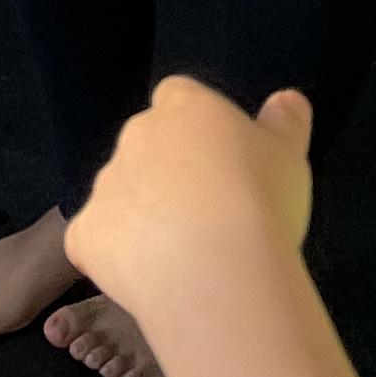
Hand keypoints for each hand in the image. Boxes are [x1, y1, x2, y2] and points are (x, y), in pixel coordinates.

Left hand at [65, 79, 320, 354]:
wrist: (217, 271)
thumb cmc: (261, 203)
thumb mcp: (290, 157)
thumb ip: (285, 123)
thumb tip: (287, 100)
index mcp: (183, 106)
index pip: (179, 98)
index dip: (197, 131)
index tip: (221, 163)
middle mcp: (136, 135)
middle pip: (146, 143)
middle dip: (167, 171)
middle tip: (207, 212)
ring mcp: (105, 183)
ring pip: (120, 191)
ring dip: (141, 213)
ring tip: (182, 254)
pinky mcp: (85, 232)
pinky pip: (92, 239)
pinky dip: (111, 254)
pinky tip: (144, 278)